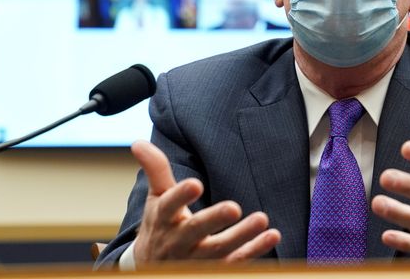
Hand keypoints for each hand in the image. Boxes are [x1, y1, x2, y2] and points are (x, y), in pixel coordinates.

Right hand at [131, 140, 280, 265]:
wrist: (153, 269)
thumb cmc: (160, 225)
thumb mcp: (155, 198)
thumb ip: (155, 170)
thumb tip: (137, 142)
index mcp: (163, 218)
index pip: (169, 206)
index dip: (180, 196)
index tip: (195, 184)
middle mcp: (178, 241)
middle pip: (195, 231)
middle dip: (213, 219)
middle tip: (233, 207)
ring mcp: (196, 259)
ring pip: (219, 249)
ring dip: (242, 236)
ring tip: (262, 219)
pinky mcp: (214, 269)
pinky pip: (236, 262)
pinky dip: (255, 250)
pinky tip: (272, 235)